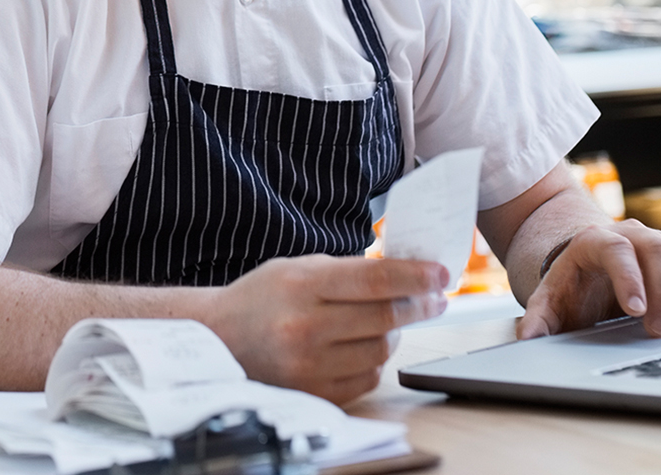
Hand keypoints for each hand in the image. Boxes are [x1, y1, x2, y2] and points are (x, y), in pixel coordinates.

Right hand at [203, 255, 448, 403]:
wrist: (218, 338)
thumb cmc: (263, 297)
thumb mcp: (299, 268)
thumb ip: (349, 271)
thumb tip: (407, 274)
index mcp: (302, 285)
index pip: (375, 280)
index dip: (415, 277)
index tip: (441, 274)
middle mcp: (304, 326)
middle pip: (384, 318)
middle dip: (419, 306)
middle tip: (434, 298)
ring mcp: (308, 364)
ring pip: (380, 350)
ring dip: (396, 334)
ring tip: (392, 321)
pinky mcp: (312, 391)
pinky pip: (367, 378)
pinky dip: (376, 361)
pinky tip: (367, 345)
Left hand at [517, 220, 660, 339]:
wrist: (591, 273)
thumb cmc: (573, 289)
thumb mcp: (550, 303)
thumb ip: (538, 318)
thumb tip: (528, 337)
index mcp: (594, 241)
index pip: (616, 248)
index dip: (629, 277)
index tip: (636, 311)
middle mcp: (632, 234)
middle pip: (659, 249)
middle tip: (660, 332)